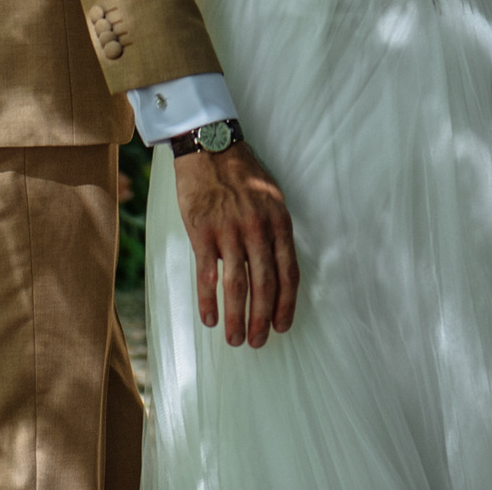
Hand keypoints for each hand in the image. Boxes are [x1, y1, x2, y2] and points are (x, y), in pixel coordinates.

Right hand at [172, 142, 296, 347]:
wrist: (210, 149)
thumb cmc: (241, 175)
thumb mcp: (271, 197)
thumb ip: (275, 231)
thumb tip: (279, 269)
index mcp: (278, 221)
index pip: (288, 272)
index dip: (286, 303)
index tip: (281, 325)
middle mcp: (258, 228)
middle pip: (264, 284)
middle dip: (261, 318)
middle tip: (257, 342)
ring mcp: (229, 230)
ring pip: (236, 285)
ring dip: (236, 317)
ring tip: (234, 339)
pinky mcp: (203, 232)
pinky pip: (207, 275)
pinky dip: (208, 301)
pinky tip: (210, 318)